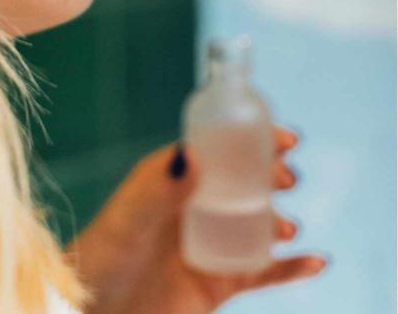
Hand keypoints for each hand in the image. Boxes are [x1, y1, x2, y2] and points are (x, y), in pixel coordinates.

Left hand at [63, 127, 326, 313]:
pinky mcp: (218, 282)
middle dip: (271, 173)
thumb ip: (158, 189)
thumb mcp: (128, 220)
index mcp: (170, 179)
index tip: (284, 136)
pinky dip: (291, 267)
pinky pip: (262, 271)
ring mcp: (208, 242)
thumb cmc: (102, 261)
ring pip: (256, 222)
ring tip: (284, 226)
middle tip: (287, 177)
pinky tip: (317, 261)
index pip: (217, 148)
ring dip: (279, 218)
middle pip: (242, 180)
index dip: (252, 138)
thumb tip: (190, 152)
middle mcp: (192, 206)